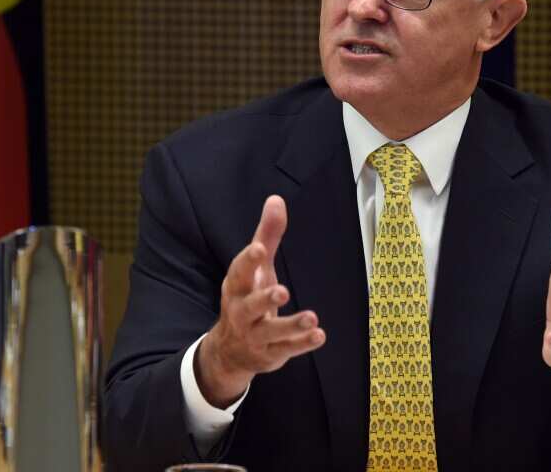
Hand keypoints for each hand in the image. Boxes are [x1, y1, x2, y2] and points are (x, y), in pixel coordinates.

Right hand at [195, 195, 325, 407]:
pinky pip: (286, 349)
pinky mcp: (271, 352)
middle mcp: (242, 311)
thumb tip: (276, 199)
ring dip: (291, 325)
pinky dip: (302, 344)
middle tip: (282, 291)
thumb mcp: (256, 267)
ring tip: (312, 318)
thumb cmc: (247, 296)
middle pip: (251, 305)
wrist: (230, 349)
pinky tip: (320, 335)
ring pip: (272, 332)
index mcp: (237, 286)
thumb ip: (267, 234)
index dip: (248, 260)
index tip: (258, 248)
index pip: (240, 271)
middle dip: (265, 298)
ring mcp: (256, 335)